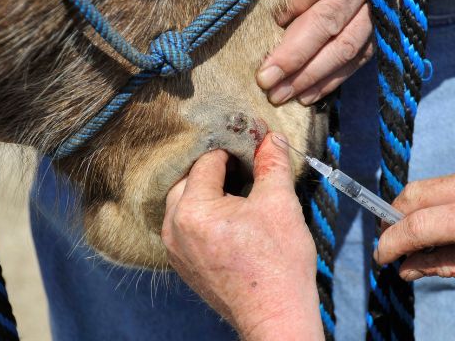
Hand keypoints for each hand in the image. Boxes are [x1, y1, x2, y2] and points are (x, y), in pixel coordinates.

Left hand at [162, 133, 323, 339]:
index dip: (232, 150)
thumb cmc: (279, 264)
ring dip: (208, 190)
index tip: (252, 149)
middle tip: (245, 169)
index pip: (207, 161)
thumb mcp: (280, 204)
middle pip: (189, 179)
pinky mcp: (182, 264)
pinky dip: (203, 213)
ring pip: (184, 202)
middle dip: (216, 169)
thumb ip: (273, 164)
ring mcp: (175, 249)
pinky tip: (230, 217)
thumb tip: (272, 138)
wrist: (276, 316)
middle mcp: (174, 228)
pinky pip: (185, 225)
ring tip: (239, 192)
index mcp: (193, 210)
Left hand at [256, 0, 398, 104]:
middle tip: (266, 79)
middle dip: (296, 53)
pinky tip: (307, 96)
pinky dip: (332, 79)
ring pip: (347, 45)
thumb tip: (271, 5)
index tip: (275, 21)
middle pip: (332, 18)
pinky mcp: (382, 28)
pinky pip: (360, 58)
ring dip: (311, 75)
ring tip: (281, 95)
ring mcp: (381, 6)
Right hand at [375, 153, 454, 288]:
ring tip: (416, 235)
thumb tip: (405, 269)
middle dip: (393, 220)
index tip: (381, 258)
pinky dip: (435, 198)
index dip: (392, 243)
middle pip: (414, 195)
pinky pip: (449, 178)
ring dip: (412, 209)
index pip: (420, 225)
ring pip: (428, 184)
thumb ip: (445, 265)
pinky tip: (444, 217)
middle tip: (389, 244)